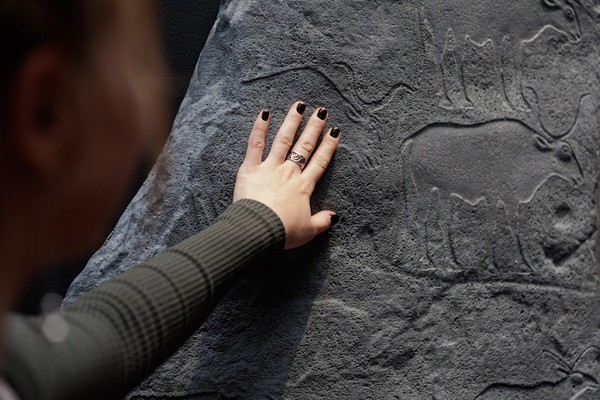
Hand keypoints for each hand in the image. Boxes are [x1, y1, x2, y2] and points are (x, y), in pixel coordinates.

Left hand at [233, 101, 340, 248]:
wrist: (258, 230)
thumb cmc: (283, 232)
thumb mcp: (308, 231)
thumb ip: (322, 221)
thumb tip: (334, 216)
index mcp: (303, 187)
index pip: (319, 162)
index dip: (328, 146)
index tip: (335, 131)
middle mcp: (289, 172)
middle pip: (305, 146)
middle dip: (314, 128)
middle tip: (322, 111)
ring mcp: (270, 168)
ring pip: (283, 140)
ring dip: (292, 121)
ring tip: (299, 105)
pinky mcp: (250, 168)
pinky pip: (255, 145)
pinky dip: (259, 128)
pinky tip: (264, 113)